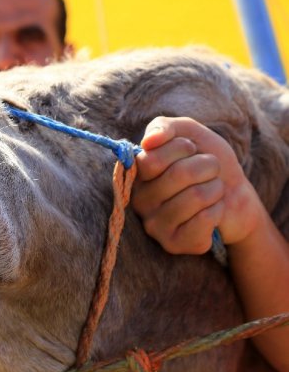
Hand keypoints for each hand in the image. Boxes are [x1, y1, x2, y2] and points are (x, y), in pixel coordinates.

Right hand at [132, 116, 263, 253]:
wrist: (235, 196)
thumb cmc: (207, 164)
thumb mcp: (188, 134)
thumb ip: (164, 127)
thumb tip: (149, 142)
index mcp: (137, 175)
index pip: (151, 159)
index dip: (181, 148)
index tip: (191, 149)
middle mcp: (139, 201)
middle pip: (179, 175)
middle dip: (208, 166)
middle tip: (210, 171)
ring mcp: (154, 225)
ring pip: (196, 196)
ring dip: (216, 188)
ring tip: (213, 191)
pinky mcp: (173, 244)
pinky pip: (204, 220)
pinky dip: (218, 210)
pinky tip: (213, 212)